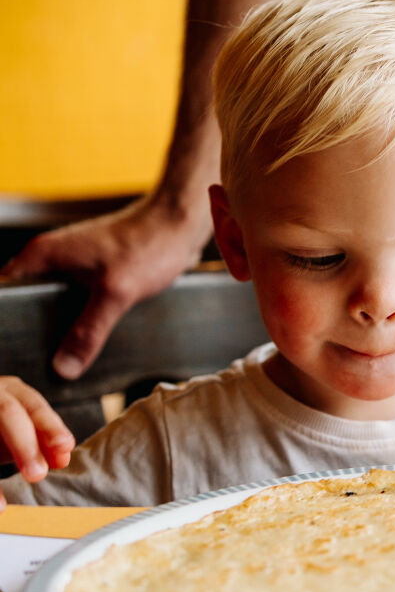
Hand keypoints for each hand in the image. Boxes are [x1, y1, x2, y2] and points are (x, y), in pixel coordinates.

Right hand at [0, 376, 74, 487]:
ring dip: (3, 463)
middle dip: (24, 445)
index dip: (50, 426)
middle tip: (37, 474)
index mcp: (11, 391)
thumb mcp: (18, 434)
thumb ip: (40, 443)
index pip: (33, 406)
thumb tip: (62, 458)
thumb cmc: (2, 429)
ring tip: (2, 504)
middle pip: (8, 413)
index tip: (65, 447)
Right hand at [1, 195, 210, 378]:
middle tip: (49, 360)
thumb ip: (88, 331)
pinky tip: (95, 337)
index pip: (6, 294)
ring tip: (72, 354)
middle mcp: (53, 258)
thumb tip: (63, 367)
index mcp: (42, 255)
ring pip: (59, 305)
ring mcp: (75, 264)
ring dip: (67, 327)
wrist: (180, 225)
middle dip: (40, 331)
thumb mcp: (115, 293)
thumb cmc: (148, 244)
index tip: (18, 350)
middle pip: (31, 304)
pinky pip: (82, 302)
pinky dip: (88, 318)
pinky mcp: (96, 272)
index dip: (10, 322)